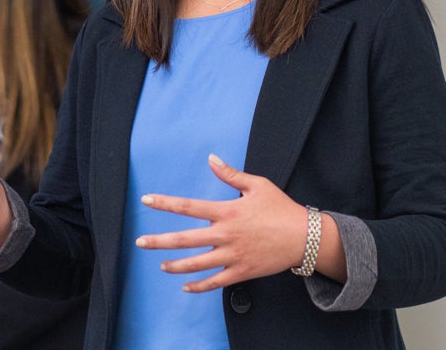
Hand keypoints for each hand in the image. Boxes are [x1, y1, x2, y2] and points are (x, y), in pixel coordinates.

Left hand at [134, 154, 324, 292]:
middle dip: (160, 241)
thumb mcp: (257, 185)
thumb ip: (231, 174)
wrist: (305, 238)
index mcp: (227, 211)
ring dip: (176, 265)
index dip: (165, 203)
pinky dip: (199, 286)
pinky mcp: (242, 272)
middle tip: (140, 242)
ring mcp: (233, 255)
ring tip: (161, 264)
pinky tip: (186, 286)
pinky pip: (215, 282)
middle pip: (186, 239)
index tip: (146, 200)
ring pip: (197, 264)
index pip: (189, 206)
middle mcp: (226, 234)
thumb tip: (212, 158)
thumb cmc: (281, 209)